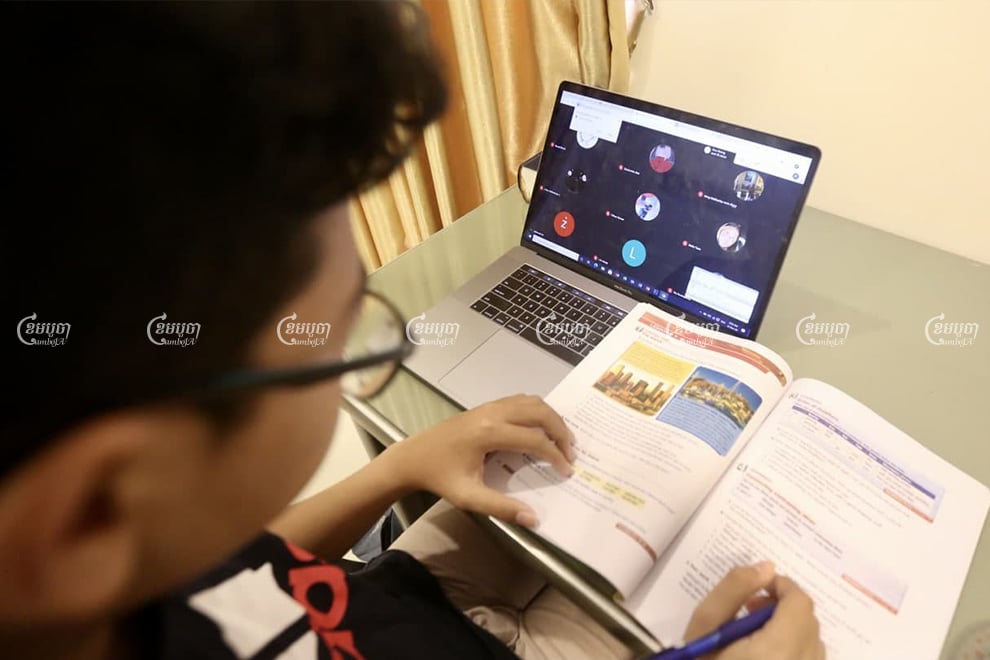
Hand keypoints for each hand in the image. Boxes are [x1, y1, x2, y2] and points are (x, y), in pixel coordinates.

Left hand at [384, 394, 574, 526]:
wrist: (413, 457)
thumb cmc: (440, 477)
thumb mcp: (468, 496)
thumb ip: (501, 507)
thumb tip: (533, 518)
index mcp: (488, 433)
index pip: (534, 439)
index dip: (555, 455)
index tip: (567, 471)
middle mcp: (492, 413)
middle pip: (539, 412)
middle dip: (560, 431)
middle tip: (571, 453)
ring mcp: (489, 406)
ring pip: (532, 401)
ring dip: (551, 418)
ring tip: (562, 440)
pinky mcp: (486, 406)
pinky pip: (520, 401)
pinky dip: (538, 411)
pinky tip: (541, 429)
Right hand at [684, 563, 824, 659]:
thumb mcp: (705, 625)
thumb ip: (734, 590)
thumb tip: (767, 568)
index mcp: (777, 649)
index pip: (799, 603)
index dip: (782, 587)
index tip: (757, 588)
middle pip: (810, 622)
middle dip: (784, 608)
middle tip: (750, 610)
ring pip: (813, 644)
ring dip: (792, 630)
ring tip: (755, 636)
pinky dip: (795, 651)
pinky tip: (763, 655)